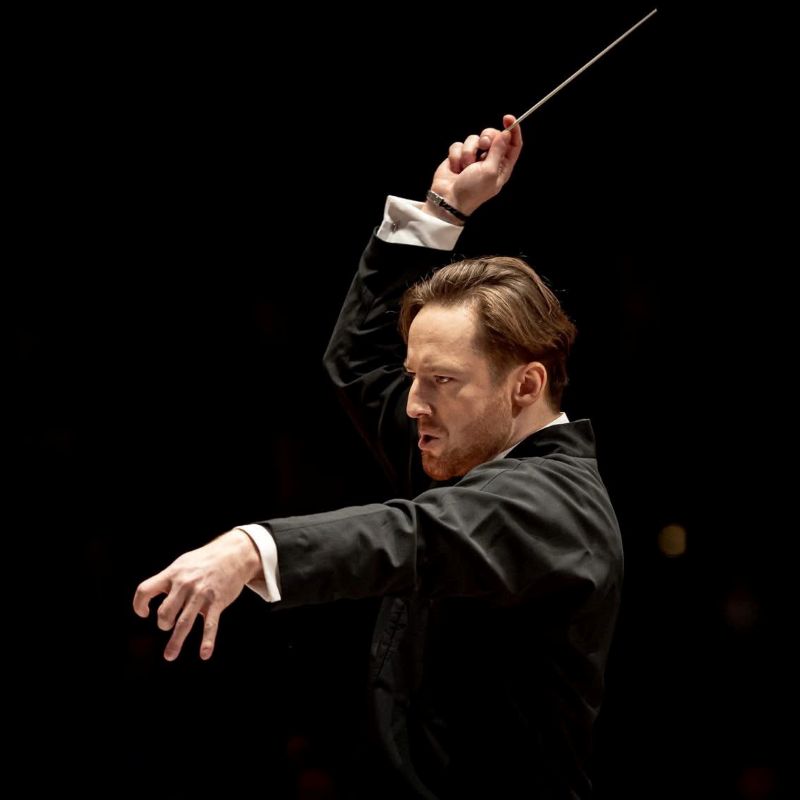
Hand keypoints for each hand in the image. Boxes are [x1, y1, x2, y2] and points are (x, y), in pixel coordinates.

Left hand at [132, 530, 261, 660]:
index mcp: (173, 574)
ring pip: (184, 623)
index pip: (145, 590)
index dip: (139, 604)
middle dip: (164, 623)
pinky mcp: (217, 602)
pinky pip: (210, 625)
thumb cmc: (205, 560)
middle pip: (165, 612)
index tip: (143, 613)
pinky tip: (204, 654)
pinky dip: (207, 641)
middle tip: (168, 625)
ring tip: (169, 656)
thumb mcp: (183, 563)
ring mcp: (201, 594)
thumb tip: (152, 594)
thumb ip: (168, 579)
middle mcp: (185, 584)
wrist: (235, 554)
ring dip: (175, 642)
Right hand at [425, 114, 522, 219]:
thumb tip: (506, 134)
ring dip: (468, 152)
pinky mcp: (458, 157)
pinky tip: (456, 168)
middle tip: (483, 146)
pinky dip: (456, 156)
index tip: (508, 118)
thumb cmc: (472, 191)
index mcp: (502, 166)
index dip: (513, 130)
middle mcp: (489, 160)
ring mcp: (473, 158)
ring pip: (473, 139)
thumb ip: (498, 150)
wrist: (449, 200)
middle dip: (486, 137)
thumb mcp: (490, 171)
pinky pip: (458, 145)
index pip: (513, 144)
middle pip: (493, 136)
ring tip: (465, 167)